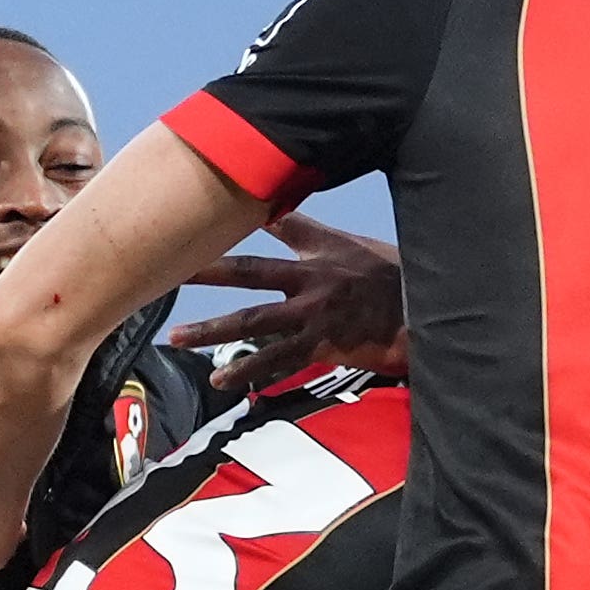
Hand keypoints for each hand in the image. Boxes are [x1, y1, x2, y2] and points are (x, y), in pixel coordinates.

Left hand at [174, 208, 404, 387]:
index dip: (241, 216)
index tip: (202, 210)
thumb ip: (315, 233)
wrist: (424, 318)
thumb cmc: (395, 281)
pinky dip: (246, 372)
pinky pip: (275, 362)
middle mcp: (309, 280)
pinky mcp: (320, 347)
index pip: (273, 226)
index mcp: (320, 252)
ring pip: (252, 322)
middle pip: (247, 273)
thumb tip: (283, 208)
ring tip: (176, 338)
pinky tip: (221, 380)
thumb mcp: (357, 247)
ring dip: (211, 331)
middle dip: (205, 270)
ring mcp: (312, 316)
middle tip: (165, 271)